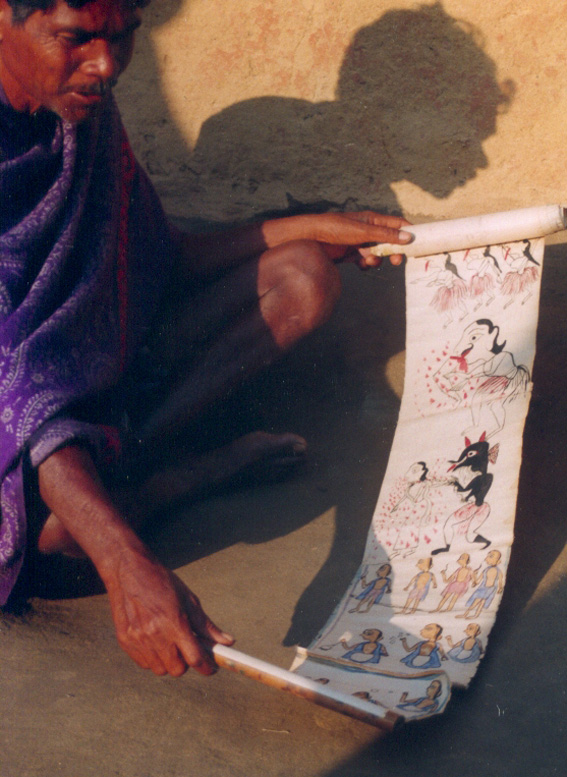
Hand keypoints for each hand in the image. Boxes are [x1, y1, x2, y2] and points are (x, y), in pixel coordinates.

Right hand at [105, 551, 233, 676]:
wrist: (128, 570)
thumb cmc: (161, 581)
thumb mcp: (188, 599)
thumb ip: (206, 625)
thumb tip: (227, 641)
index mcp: (174, 622)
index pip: (194, 658)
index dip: (206, 667)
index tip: (211, 667)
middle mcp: (155, 634)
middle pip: (177, 669)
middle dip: (186, 663)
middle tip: (187, 649)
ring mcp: (138, 639)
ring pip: (159, 669)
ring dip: (168, 662)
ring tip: (170, 643)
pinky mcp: (125, 641)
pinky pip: (143, 663)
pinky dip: (152, 658)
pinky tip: (155, 642)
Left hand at [296, 211, 411, 267]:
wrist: (311, 240)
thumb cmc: (335, 229)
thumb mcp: (362, 232)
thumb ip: (385, 235)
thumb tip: (409, 238)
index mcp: (372, 220)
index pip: (397, 224)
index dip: (408, 233)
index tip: (417, 244)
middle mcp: (368, 230)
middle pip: (389, 242)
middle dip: (393, 252)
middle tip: (395, 261)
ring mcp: (360, 242)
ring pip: (378, 253)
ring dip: (376, 259)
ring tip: (368, 260)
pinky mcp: (351, 254)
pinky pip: (365, 261)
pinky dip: (366, 264)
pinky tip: (360, 264)